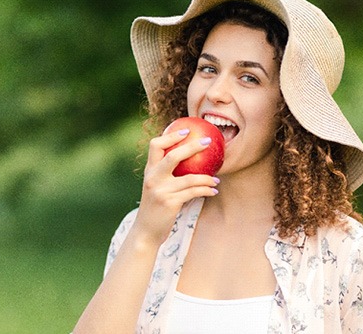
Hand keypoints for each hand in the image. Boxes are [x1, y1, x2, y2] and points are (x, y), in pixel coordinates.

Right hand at [134, 129, 219, 245]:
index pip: (155, 145)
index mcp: (149, 171)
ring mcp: (161, 190)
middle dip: (192, 147)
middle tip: (208, 142)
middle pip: (173, 156)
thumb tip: (188, 160)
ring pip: (189, 178)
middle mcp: (152, 178)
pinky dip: (206, 190)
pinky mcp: (170, 202)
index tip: (186, 130)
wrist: (145, 231)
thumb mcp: (156, 188)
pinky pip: (193, 192)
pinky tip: (214, 190)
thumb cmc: (155, 208)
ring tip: (216, 178)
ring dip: (207, 177)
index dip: (171, 136)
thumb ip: (165, 174)